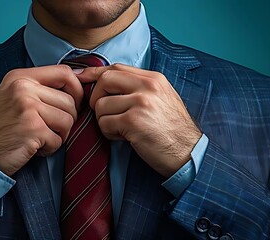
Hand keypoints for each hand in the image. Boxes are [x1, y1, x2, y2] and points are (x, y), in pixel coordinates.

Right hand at [0, 65, 82, 175]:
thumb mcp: (10, 96)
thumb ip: (37, 87)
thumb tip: (75, 80)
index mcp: (20, 77)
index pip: (64, 72)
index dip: (77, 88)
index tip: (75, 103)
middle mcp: (23, 87)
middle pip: (70, 100)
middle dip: (66, 120)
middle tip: (49, 130)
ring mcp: (28, 107)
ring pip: (68, 120)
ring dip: (58, 135)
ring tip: (39, 139)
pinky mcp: (33, 128)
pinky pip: (58, 140)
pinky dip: (49, 148)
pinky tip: (33, 148)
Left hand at [76, 64, 201, 177]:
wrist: (189, 153)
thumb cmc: (172, 130)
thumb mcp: (161, 100)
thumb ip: (139, 88)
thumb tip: (107, 82)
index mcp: (154, 79)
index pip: (116, 67)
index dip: (94, 73)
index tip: (80, 77)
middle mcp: (148, 86)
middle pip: (105, 80)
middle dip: (96, 98)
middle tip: (105, 114)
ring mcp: (141, 103)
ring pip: (101, 105)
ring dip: (104, 121)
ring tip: (120, 130)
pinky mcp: (134, 121)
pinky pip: (105, 123)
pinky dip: (109, 133)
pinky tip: (124, 138)